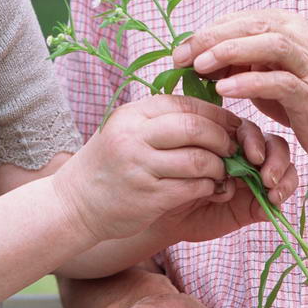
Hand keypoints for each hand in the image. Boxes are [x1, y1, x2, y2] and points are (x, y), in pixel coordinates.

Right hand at [53, 94, 241, 242]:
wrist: (73, 203)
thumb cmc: (109, 165)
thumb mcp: (128, 131)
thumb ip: (162, 122)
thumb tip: (212, 117)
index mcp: (134, 114)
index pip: (186, 104)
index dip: (217, 114)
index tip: (232, 126)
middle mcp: (135, 136)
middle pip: (196, 128)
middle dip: (222, 139)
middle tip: (233, 150)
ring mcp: (140, 167)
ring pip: (199, 160)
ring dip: (219, 167)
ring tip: (222, 173)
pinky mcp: (147, 197)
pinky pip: (192, 188)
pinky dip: (209, 188)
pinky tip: (210, 190)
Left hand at [152, 116, 297, 243]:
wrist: (166, 215)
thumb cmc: (170, 180)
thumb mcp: (182, 161)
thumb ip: (202, 150)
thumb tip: (225, 146)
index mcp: (227, 140)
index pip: (249, 130)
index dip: (254, 138)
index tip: (250, 154)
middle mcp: (244, 156)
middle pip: (272, 144)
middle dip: (274, 157)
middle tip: (266, 175)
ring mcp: (254, 179)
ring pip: (283, 166)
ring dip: (283, 175)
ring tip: (271, 190)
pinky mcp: (259, 203)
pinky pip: (281, 193)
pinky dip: (282, 195)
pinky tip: (272, 202)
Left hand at [176, 10, 307, 161]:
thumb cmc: (301, 93)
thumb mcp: (265, 71)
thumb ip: (237, 60)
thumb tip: (194, 57)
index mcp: (283, 24)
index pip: (237, 20)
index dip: (205, 33)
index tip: (178, 51)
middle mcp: (297, 36)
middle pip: (250, 25)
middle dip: (211, 38)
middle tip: (182, 56)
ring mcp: (307, 63)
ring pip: (268, 45)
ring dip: (231, 52)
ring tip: (201, 66)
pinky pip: (279, 82)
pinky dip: (250, 83)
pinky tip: (226, 89)